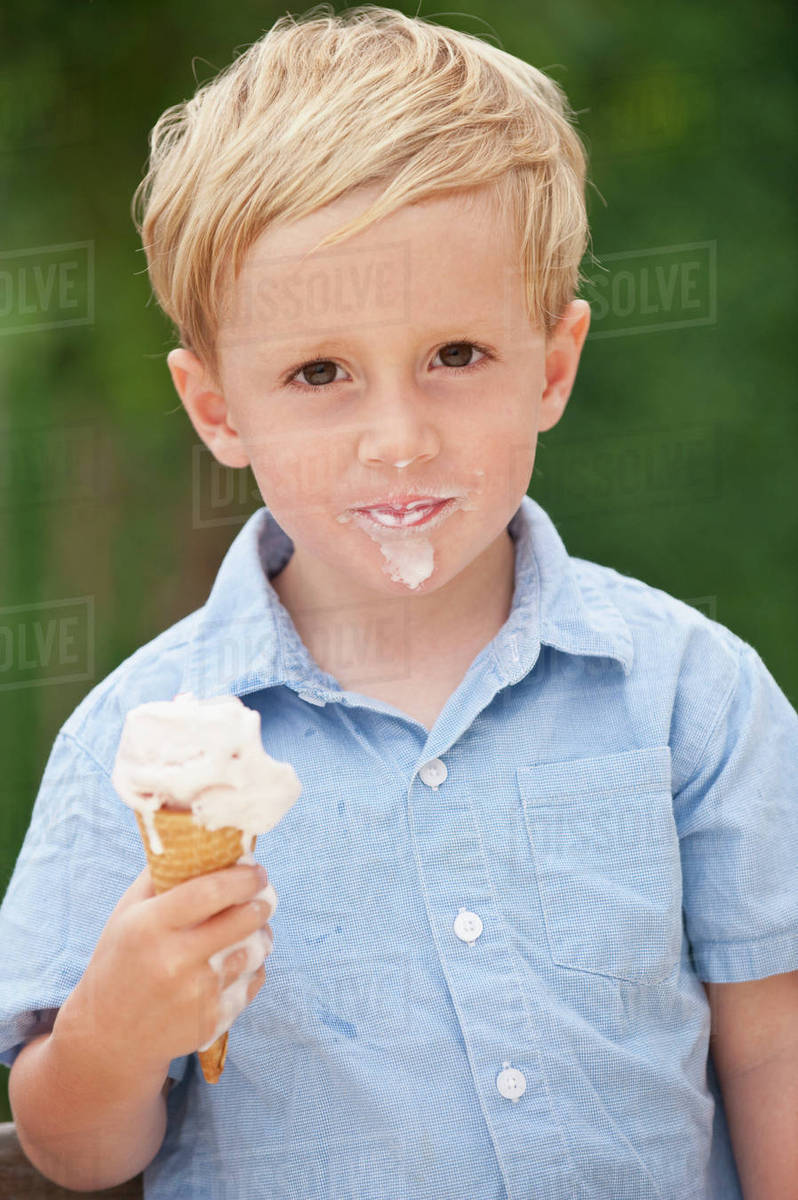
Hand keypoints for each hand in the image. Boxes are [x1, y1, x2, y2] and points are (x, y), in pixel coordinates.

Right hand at [62, 863, 274, 1075]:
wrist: (107, 1037)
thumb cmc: (119, 963)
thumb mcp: (126, 914)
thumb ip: (160, 876)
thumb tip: (196, 838)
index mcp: (150, 926)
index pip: (209, 891)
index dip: (241, 878)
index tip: (256, 870)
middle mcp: (174, 960)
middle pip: (241, 920)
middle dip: (261, 903)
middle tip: (264, 896)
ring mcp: (195, 994)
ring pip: (253, 953)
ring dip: (260, 936)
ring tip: (253, 928)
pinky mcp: (211, 1021)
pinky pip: (251, 984)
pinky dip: (253, 970)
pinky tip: (240, 964)